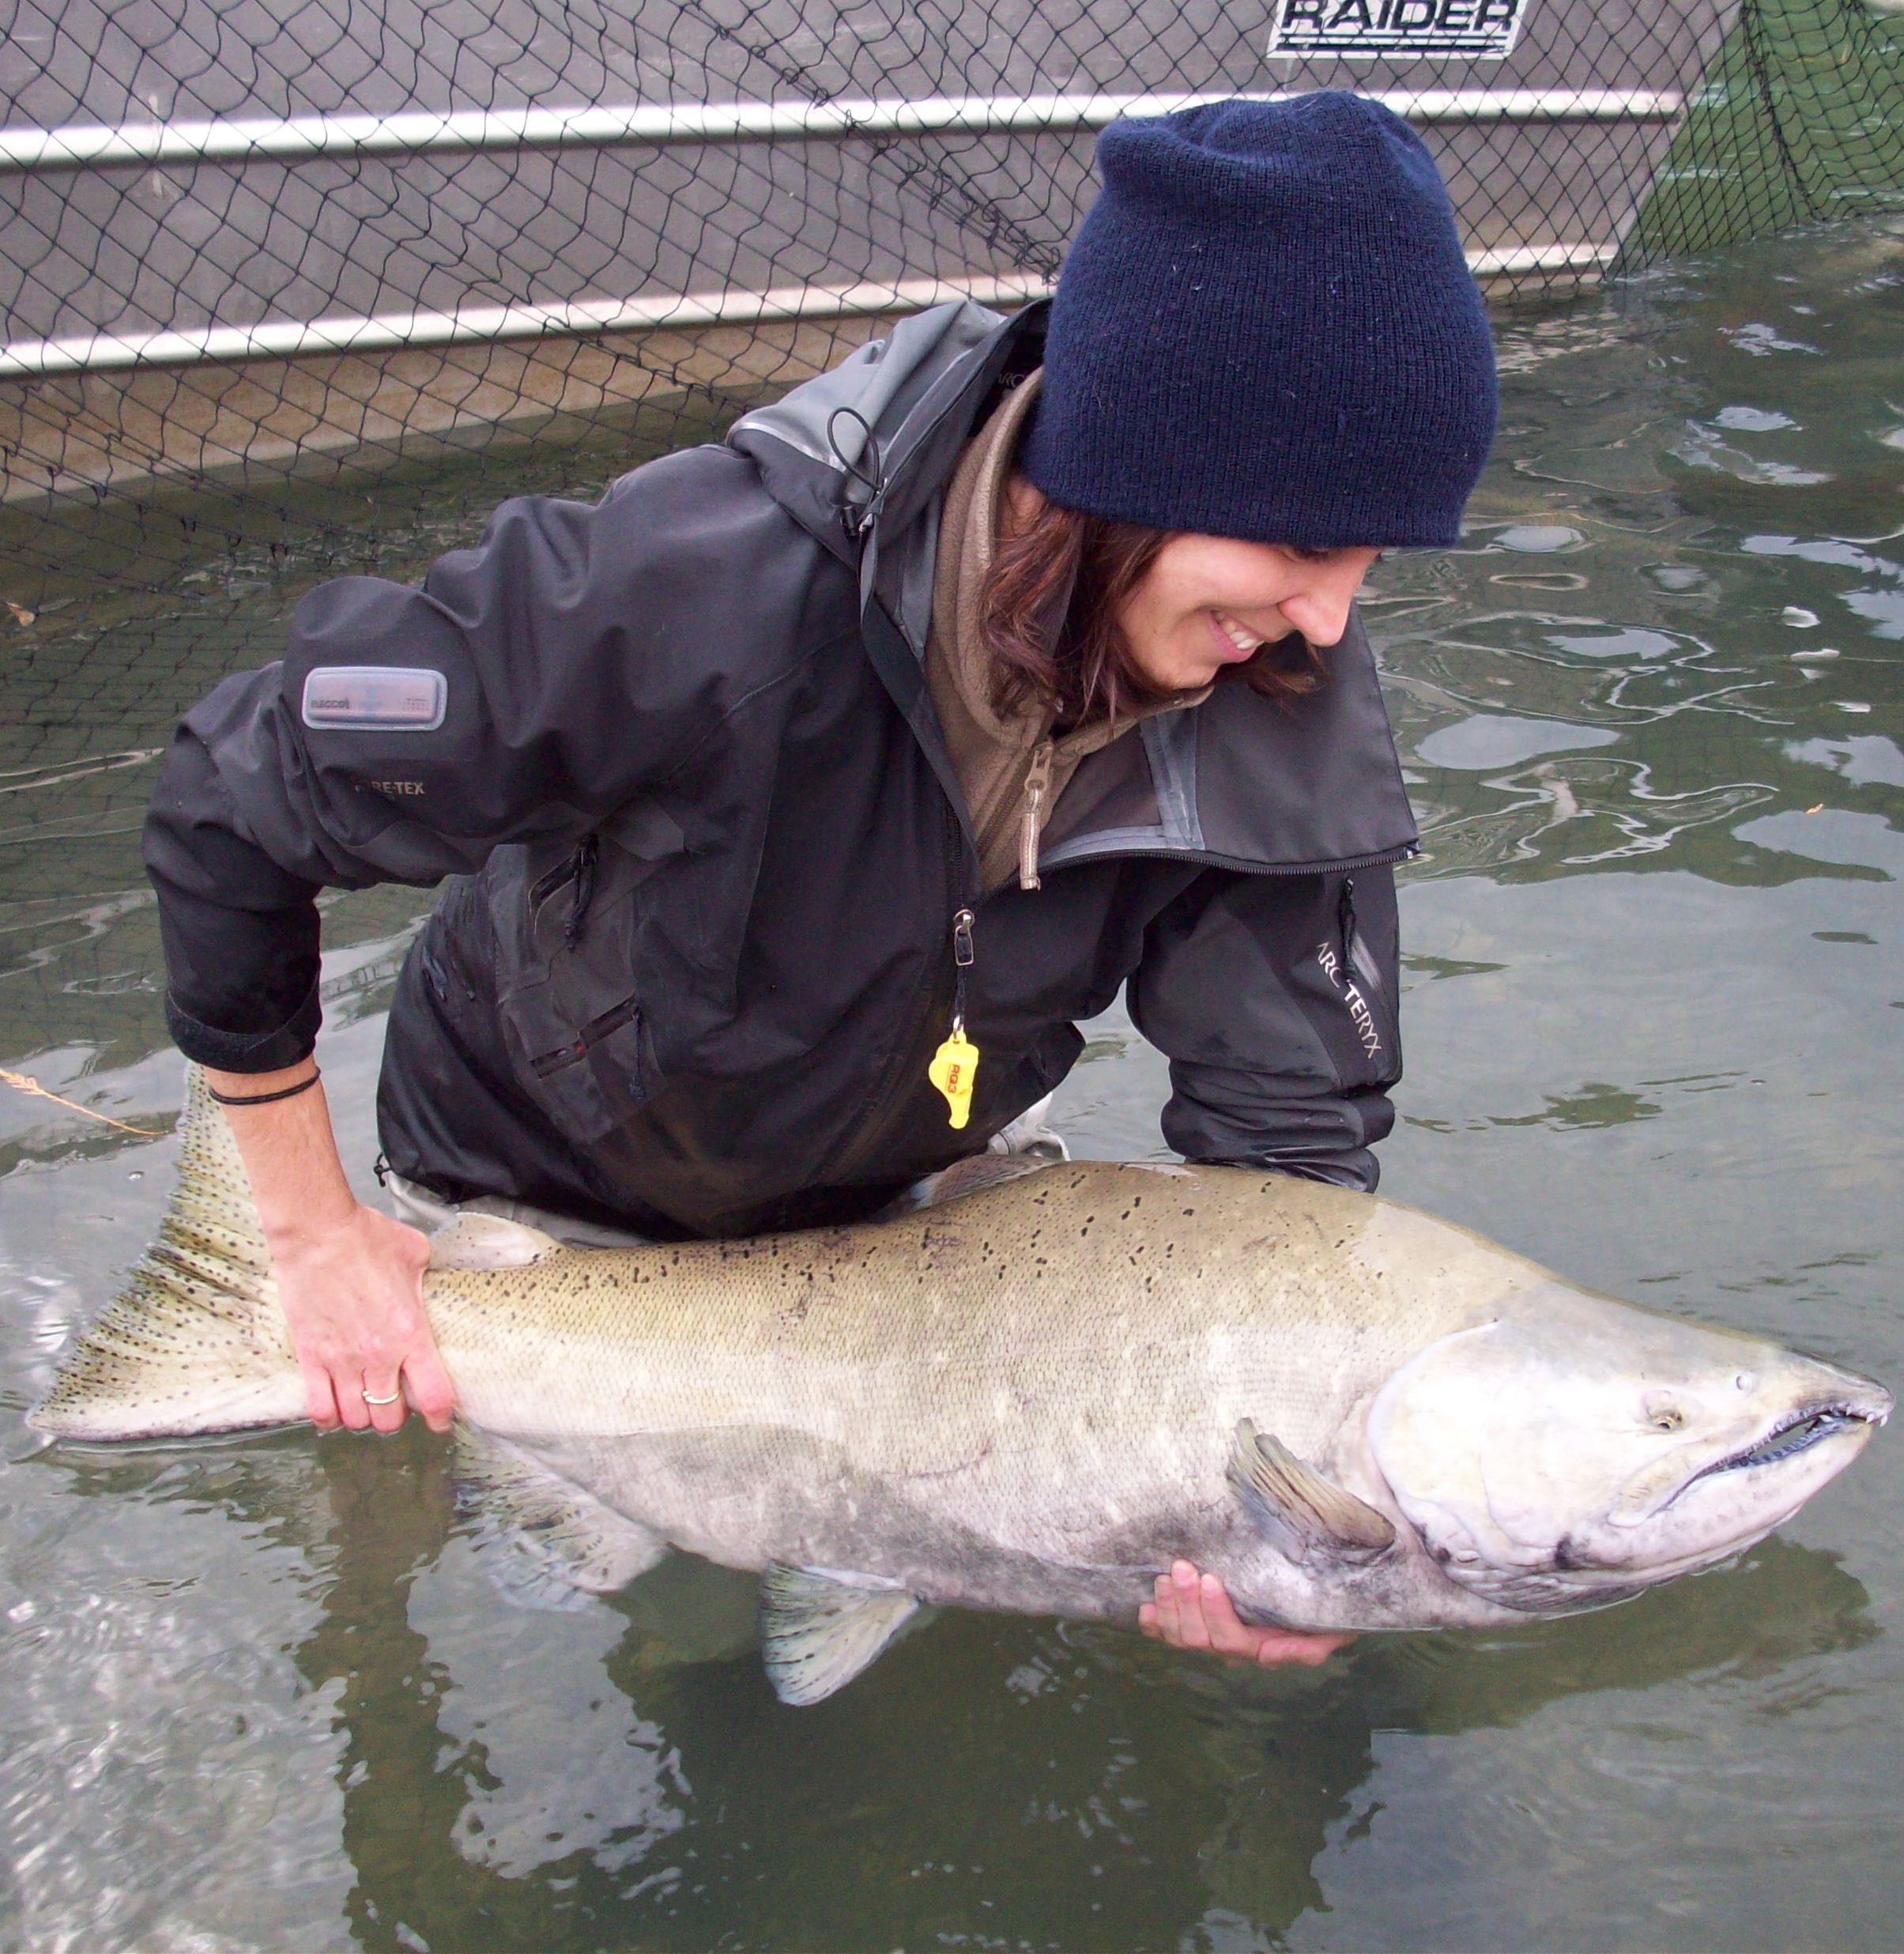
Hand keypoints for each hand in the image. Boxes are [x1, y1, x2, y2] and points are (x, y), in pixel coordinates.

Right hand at [203, 1060, 453, 1436]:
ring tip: (366, 1403)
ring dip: (363, 1417)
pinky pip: (318, 1408)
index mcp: (410, 1334)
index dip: (440, 1417)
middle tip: (397, 1402)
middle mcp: (377, 1356)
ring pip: (355, 1418)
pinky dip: (328, 1417)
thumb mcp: (416, 1255)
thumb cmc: (367, 1238)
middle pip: (389, 1417)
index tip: (441, 1421)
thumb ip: (427, 1278)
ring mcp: (341, 1361)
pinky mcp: (310, 1357)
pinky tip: (335, 1407)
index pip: (433, 1396)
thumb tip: (434, 1278)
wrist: (318, 1233)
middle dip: (397, 1417)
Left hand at [1139, 1559, 1353, 1667]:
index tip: (1211, 1579)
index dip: (1215, 1613)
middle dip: (1186, 1603)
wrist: (1318, 1592)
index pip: (1232, 1640)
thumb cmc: (1323, 1609)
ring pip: (1181, 1635)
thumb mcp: (1328, 1628)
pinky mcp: (1199, 1622)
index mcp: (1261, 1646)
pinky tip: (1144, 1610)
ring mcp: (1214, 1635)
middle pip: (1200, 1638)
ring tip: (1166, 1576)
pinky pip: (1170, 1632)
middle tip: (1182, 1567)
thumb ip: (1306, 1647)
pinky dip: (1155, 1623)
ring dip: (1169, 1606)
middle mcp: (1234, 1645)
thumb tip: (1268, 1657)